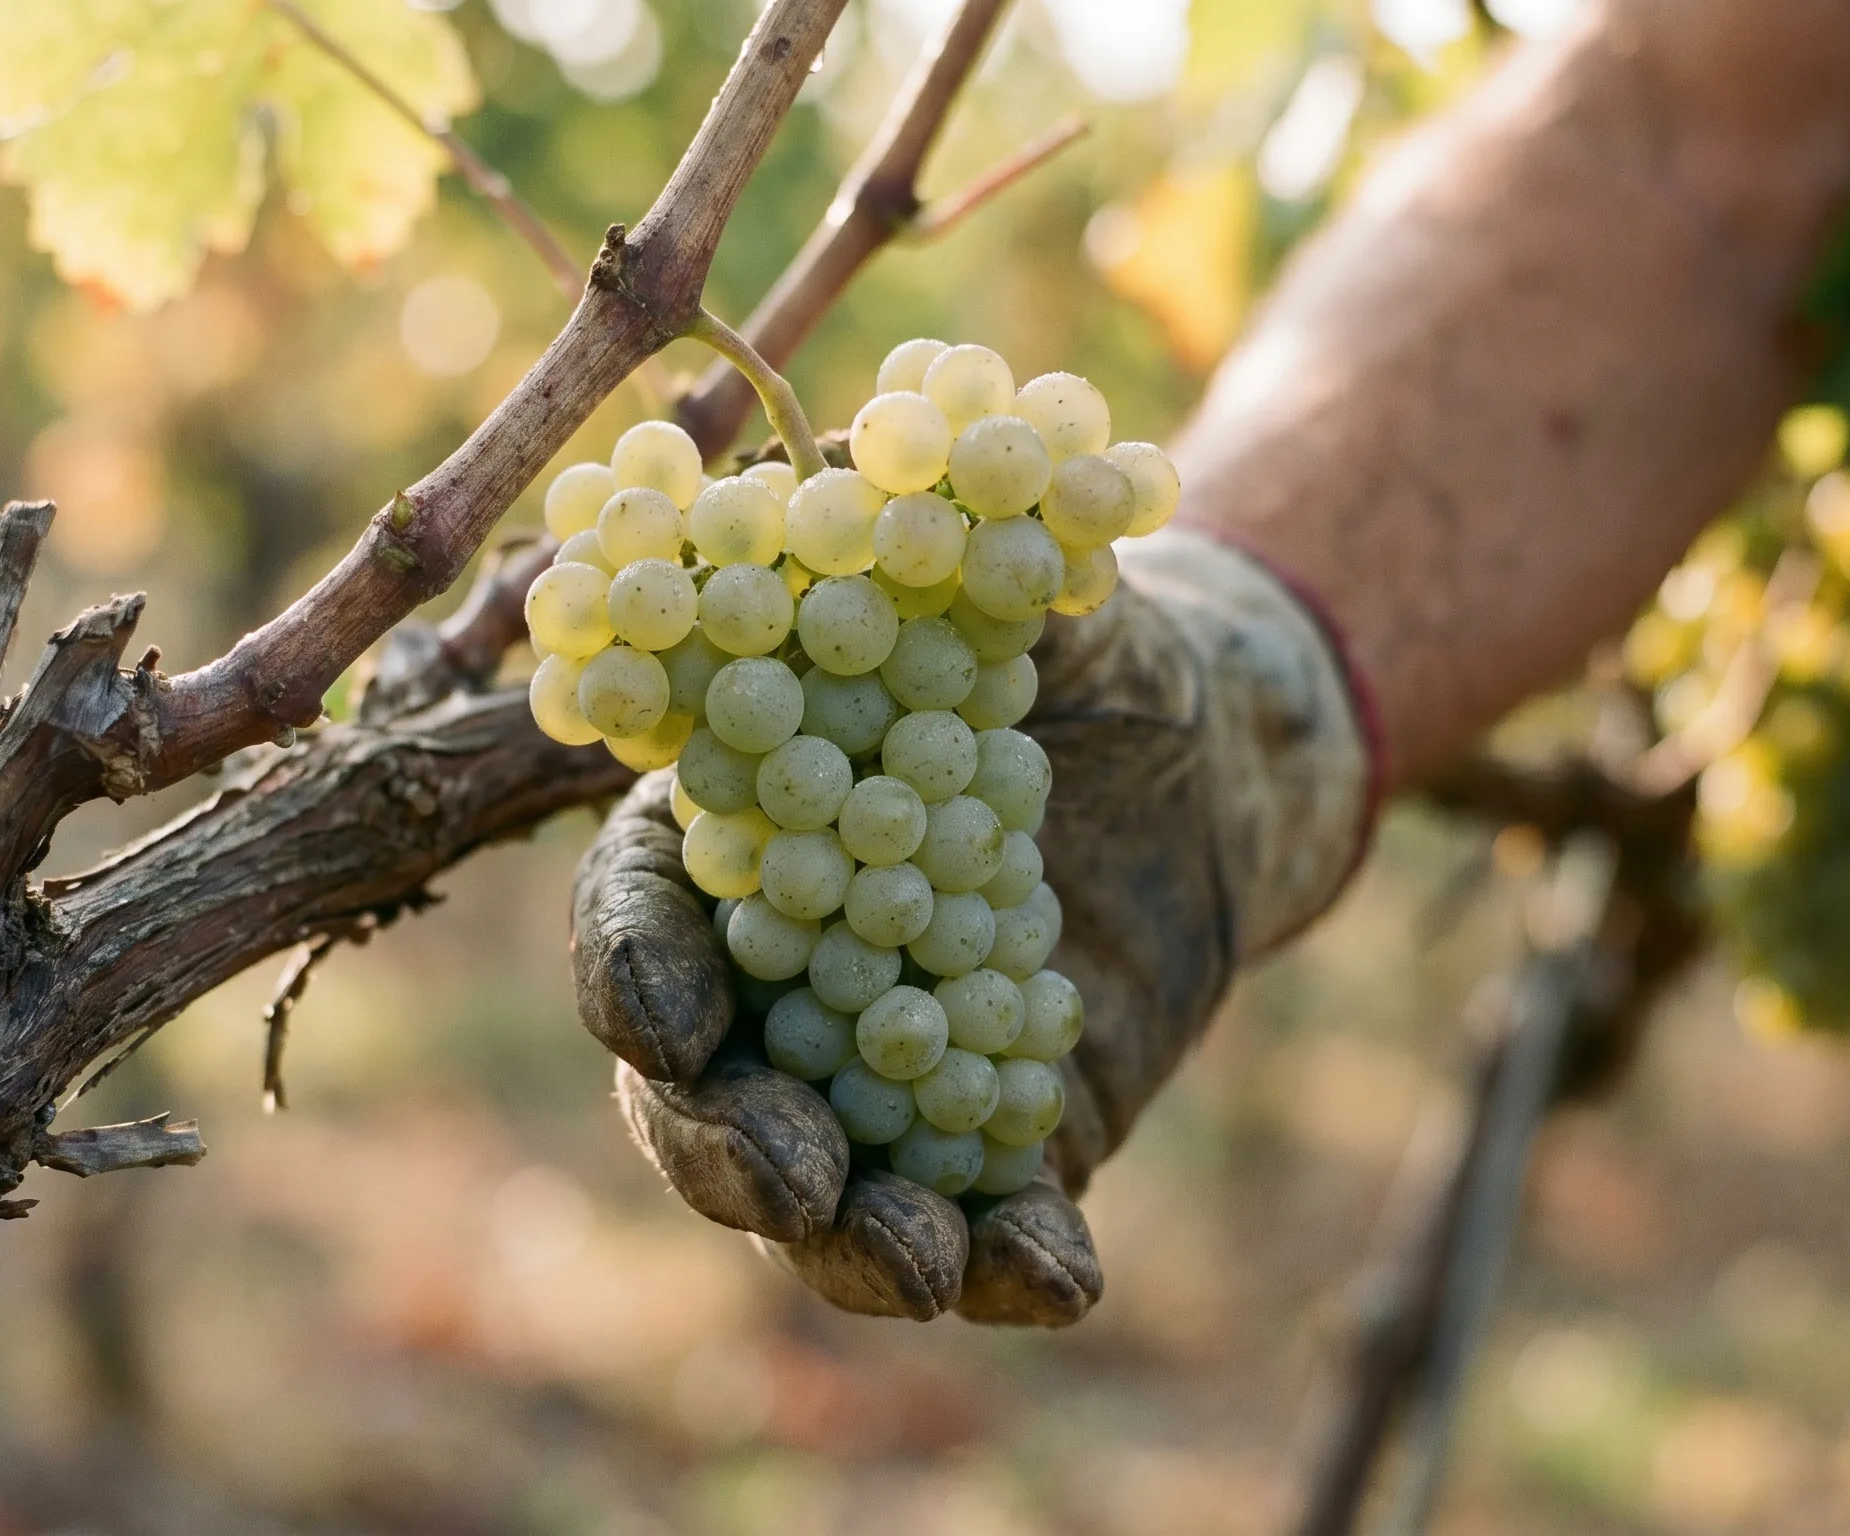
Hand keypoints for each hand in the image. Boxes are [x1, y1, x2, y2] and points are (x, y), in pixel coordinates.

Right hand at [569, 527, 1371, 1323]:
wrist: (1210, 750)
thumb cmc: (1072, 642)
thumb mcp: (1007, 578)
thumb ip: (931, 542)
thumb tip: (857, 457)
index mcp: (723, 846)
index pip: (638, 925)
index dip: (640, 978)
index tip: (680, 1023)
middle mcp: (770, 984)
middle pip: (695, 1097)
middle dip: (726, 1148)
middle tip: (799, 1173)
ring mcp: (874, 1080)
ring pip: (817, 1197)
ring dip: (846, 1243)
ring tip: (914, 1259)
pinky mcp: (992, 1147)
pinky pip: (983, 1232)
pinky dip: (1010, 1271)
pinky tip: (1062, 1282)